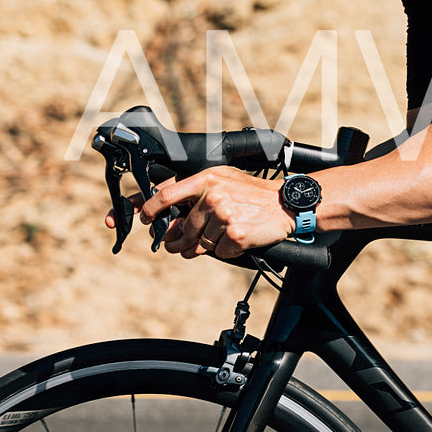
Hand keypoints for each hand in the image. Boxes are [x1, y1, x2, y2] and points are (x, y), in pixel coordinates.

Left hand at [137, 167, 293, 258]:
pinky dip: (225, 251)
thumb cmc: (252, 193)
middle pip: (182, 228)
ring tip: (216, 240)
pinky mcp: (235, 235)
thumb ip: (194, 189)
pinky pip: (218, 252)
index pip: (165, 195)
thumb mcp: (223, 179)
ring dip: (203, 248)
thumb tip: (165, 207)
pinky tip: (236, 240)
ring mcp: (224, 216)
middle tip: (177, 245)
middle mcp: (213, 196)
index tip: (146, 219)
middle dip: (177, 241)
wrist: (285, 204)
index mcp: (206, 179)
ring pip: (199, 243)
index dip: (149, 210)